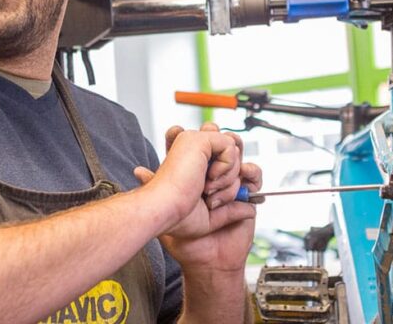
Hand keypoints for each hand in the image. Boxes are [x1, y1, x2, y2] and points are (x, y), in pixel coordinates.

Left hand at [136, 123, 261, 271]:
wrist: (207, 257)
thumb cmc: (184, 235)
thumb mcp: (165, 211)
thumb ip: (154, 188)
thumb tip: (138, 169)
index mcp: (192, 173)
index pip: (196, 142)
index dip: (193, 135)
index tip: (180, 134)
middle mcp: (213, 173)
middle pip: (220, 141)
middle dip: (217, 141)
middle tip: (205, 151)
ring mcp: (231, 181)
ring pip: (239, 152)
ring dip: (229, 164)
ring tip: (212, 184)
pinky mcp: (247, 192)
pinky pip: (253, 173)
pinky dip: (246, 175)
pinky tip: (230, 192)